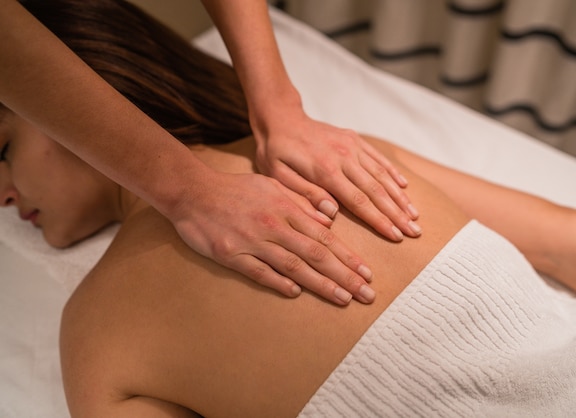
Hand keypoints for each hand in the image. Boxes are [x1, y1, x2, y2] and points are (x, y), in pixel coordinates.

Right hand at [169, 170, 374, 304]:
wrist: (193, 192)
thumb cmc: (236, 189)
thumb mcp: (272, 186)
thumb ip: (301, 202)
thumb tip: (329, 219)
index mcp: (286, 209)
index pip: (325, 236)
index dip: (348, 257)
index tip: (367, 273)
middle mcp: (274, 226)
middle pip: (316, 254)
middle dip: (345, 276)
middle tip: (366, 294)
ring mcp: (253, 241)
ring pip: (293, 266)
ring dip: (321, 284)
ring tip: (343, 299)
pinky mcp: (231, 254)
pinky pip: (259, 272)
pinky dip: (278, 282)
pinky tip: (296, 293)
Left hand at [254, 109, 419, 241]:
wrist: (280, 118)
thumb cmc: (276, 152)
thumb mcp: (278, 177)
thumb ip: (305, 195)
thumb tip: (332, 214)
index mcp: (325, 170)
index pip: (359, 201)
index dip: (379, 220)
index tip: (396, 236)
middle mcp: (344, 157)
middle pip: (377, 190)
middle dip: (397, 214)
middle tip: (415, 232)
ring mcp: (351, 146)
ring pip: (382, 175)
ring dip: (400, 196)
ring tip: (415, 215)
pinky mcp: (354, 139)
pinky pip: (378, 158)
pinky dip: (393, 173)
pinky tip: (405, 187)